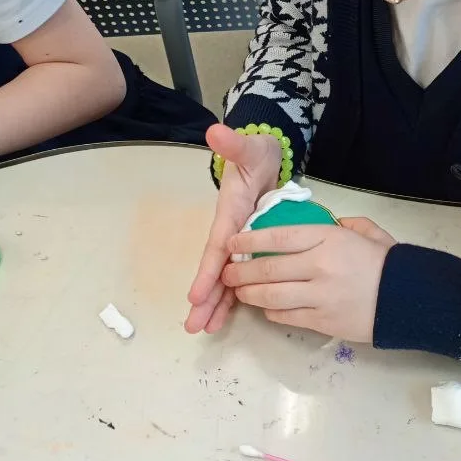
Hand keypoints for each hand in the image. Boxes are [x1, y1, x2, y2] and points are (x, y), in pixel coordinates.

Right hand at [185, 124, 282, 333]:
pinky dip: (233, 296)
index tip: (195, 294)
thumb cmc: (257, 155)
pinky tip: (225, 318)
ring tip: (204, 329)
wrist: (266, 156)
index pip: (217, 247)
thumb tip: (216, 131)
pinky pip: (241, 276)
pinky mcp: (250, 247)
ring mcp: (239, 242)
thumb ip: (235, 144)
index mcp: (230, 214)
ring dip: (215, 303)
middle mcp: (230, 232)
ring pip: (226, 278)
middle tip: (194, 326)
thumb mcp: (250, 148)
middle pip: (217, 270)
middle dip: (205, 298)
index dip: (207, 271)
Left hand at [221, 217, 396, 343]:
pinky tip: (265, 307)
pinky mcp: (323, 321)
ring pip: (271, 296)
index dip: (249, 240)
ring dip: (249, 294)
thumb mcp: (368, 232)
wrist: (411, 299)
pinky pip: (286, 316)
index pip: (278, 237)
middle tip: (227, 272)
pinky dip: (270, 312)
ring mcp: (319, 296)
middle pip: (268, 269)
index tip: (232, 242)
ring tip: (239, 292)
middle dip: (240, 271)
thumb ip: (343, 224)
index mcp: (329, 238)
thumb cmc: (388, 263)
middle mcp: (319, 266)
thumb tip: (322, 225)